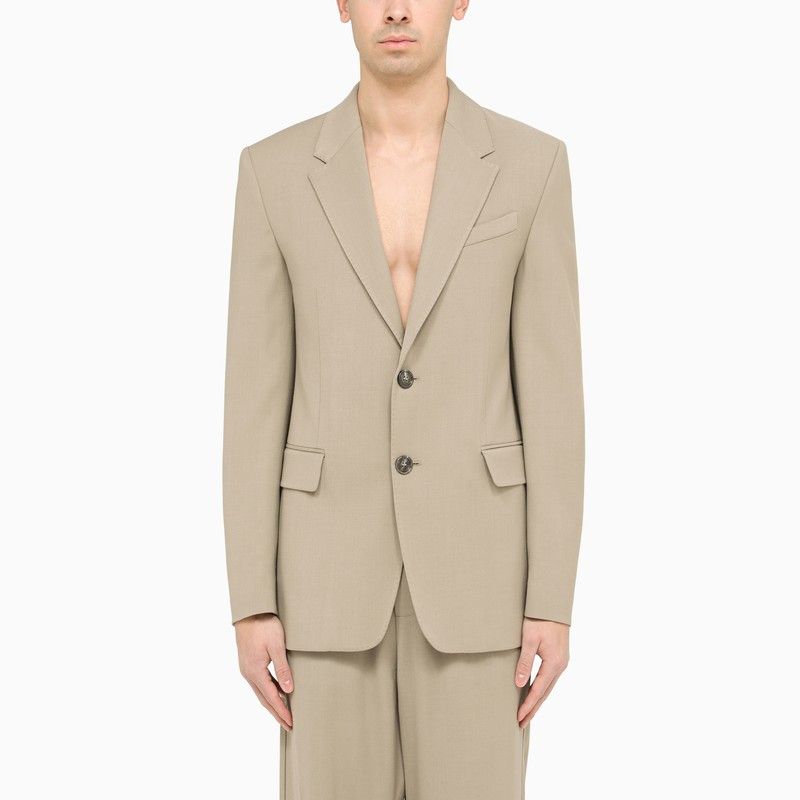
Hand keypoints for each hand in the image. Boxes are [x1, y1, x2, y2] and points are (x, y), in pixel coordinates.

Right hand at [234, 613, 293, 731]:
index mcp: (255, 671)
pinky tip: (278, 692)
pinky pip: (260, 683)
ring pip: (261, 692)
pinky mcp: (249, 662)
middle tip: (289, 726)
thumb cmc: (264, 625)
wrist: (250, 610)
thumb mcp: (276, 646)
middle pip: (264, 699)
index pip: (271, 698)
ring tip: (285, 713)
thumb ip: (282, 668)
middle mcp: (248, 673)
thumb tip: (289, 690)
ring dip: (273, 703)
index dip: (282, 711)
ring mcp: (247, 668)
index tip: (291, 723)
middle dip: (277, 713)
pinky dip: (269, 691)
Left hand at [514, 618, 569, 727]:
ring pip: (548, 687)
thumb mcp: (529, 639)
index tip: (518, 718)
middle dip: (533, 709)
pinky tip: (534, 693)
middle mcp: (560, 665)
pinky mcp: (559, 657)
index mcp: (554, 663)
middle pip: (545, 693)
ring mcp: (561, 662)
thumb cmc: (539, 619)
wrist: (552, 604)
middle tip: (521, 723)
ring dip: (537, 701)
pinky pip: (549, 679)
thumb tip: (520, 684)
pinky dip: (541, 689)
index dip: (528, 706)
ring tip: (526, 713)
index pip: (538, 691)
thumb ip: (525, 662)